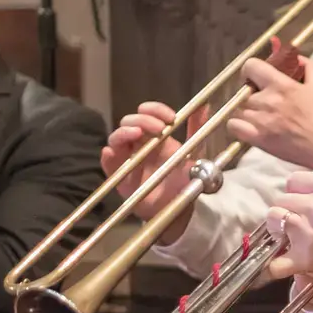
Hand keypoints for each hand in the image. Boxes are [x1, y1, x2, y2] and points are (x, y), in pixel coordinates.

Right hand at [101, 102, 208, 241]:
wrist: (180, 208)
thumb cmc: (185, 179)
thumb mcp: (195, 152)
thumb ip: (197, 128)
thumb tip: (204, 104)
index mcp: (156, 135)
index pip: (148, 112)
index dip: (156, 109)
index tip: (170, 117)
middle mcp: (139, 143)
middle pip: (130, 121)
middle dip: (143, 119)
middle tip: (159, 128)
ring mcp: (127, 158)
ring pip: (115, 137)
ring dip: (124, 131)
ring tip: (137, 133)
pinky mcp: (118, 176)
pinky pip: (107, 162)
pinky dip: (107, 155)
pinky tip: (111, 152)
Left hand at [227, 56, 312, 166]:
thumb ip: (308, 66)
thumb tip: (297, 57)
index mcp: (281, 85)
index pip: (251, 66)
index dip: (250, 70)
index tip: (255, 77)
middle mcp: (267, 100)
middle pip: (244, 90)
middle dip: (251, 93)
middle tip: (261, 99)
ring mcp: (260, 120)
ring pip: (238, 108)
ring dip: (245, 109)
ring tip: (257, 114)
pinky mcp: (257, 138)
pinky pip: (233, 126)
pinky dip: (237, 124)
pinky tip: (248, 126)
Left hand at [262, 170, 312, 291]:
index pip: (293, 180)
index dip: (296, 191)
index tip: (302, 201)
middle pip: (280, 201)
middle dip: (287, 210)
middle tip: (297, 221)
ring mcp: (308, 233)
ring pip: (273, 222)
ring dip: (279, 231)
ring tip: (291, 238)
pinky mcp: (306, 259)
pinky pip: (276, 263)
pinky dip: (277, 265)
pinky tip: (284, 263)